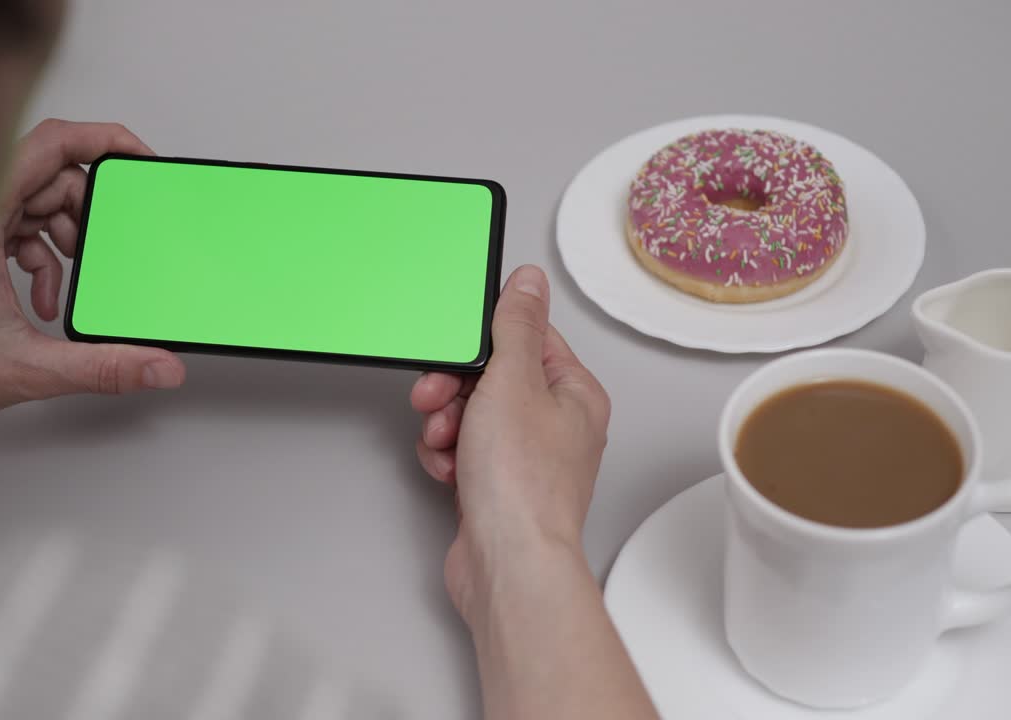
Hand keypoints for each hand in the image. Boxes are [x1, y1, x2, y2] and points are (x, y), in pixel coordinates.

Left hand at [0, 119, 184, 458]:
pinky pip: (19, 230)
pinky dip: (44, 259)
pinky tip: (45, 300)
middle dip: (87, 213)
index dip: (101, 140)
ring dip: (65, 239)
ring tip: (73, 280)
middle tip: (108, 247)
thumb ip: (101, 367)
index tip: (138, 158)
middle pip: (50, 176)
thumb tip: (157, 366)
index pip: (49, 145)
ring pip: (36, 203)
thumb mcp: (24, 368)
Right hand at [410, 265, 610, 622]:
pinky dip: (446, 456)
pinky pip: (461, 450)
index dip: (484, 341)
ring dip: (446, 423)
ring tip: (446, 441)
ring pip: (469, 414)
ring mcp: (524, 457)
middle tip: (436, 397)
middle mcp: (555, 424)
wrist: (509, 563)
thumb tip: (528, 282)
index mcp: (574, 392)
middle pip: (491, 377)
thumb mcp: (513, 382)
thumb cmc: (523, 485)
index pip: (527, 339)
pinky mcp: (495, 485)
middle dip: (453, 388)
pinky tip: (447, 469)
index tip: (457, 345)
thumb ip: (516, 326)